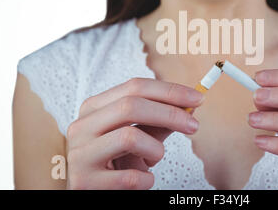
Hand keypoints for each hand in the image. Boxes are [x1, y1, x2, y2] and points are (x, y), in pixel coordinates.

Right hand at [65, 77, 203, 188]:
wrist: (86, 191)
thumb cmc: (113, 160)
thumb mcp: (134, 136)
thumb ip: (158, 120)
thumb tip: (191, 106)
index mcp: (93, 108)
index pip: (134, 87)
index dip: (169, 90)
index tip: (197, 98)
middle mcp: (81, 127)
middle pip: (130, 106)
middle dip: (170, 114)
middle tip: (193, 125)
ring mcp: (79, 154)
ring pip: (129, 137)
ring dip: (155, 149)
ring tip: (155, 159)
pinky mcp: (84, 182)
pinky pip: (130, 177)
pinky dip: (146, 179)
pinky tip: (144, 179)